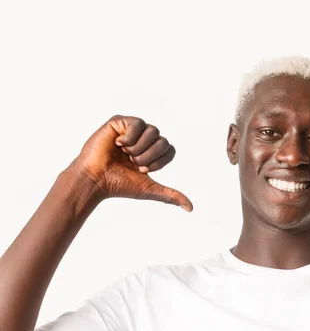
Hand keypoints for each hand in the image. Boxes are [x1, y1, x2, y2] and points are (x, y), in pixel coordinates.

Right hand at [72, 115, 192, 211]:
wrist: (96, 179)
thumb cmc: (119, 184)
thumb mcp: (149, 189)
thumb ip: (171, 196)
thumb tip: (191, 208)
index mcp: (152, 152)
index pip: (170, 150)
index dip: (158, 162)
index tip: (141, 169)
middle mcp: (144, 139)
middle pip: (163, 141)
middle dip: (148, 156)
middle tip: (132, 162)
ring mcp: (132, 130)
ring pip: (153, 131)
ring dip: (138, 148)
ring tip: (124, 154)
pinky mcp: (119, 122)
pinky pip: (138, 123)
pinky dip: (129, 137)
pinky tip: (117, 144)